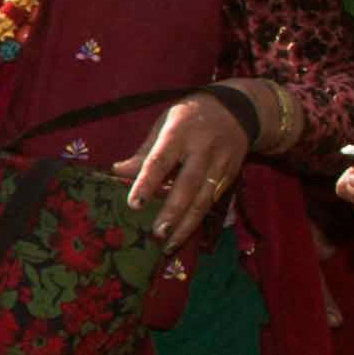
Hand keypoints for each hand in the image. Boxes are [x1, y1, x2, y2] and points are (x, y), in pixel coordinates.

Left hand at [117, 94, 251, 250]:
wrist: (236, 110)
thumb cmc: (189, 117)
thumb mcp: (164, 124)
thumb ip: (144, 151)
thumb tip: (117, 172)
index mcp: (180, 132)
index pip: (161, 160)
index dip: (147, 183)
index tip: (134, 204)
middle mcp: (203, 149)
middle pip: (187, 184)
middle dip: (172, 211)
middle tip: (157, 234)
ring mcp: (220, 164)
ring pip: (204, 199)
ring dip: (187, 224)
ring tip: (169, 244)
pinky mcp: (231, 176)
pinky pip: (212, 202)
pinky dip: (198, 220)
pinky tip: (184, 234)